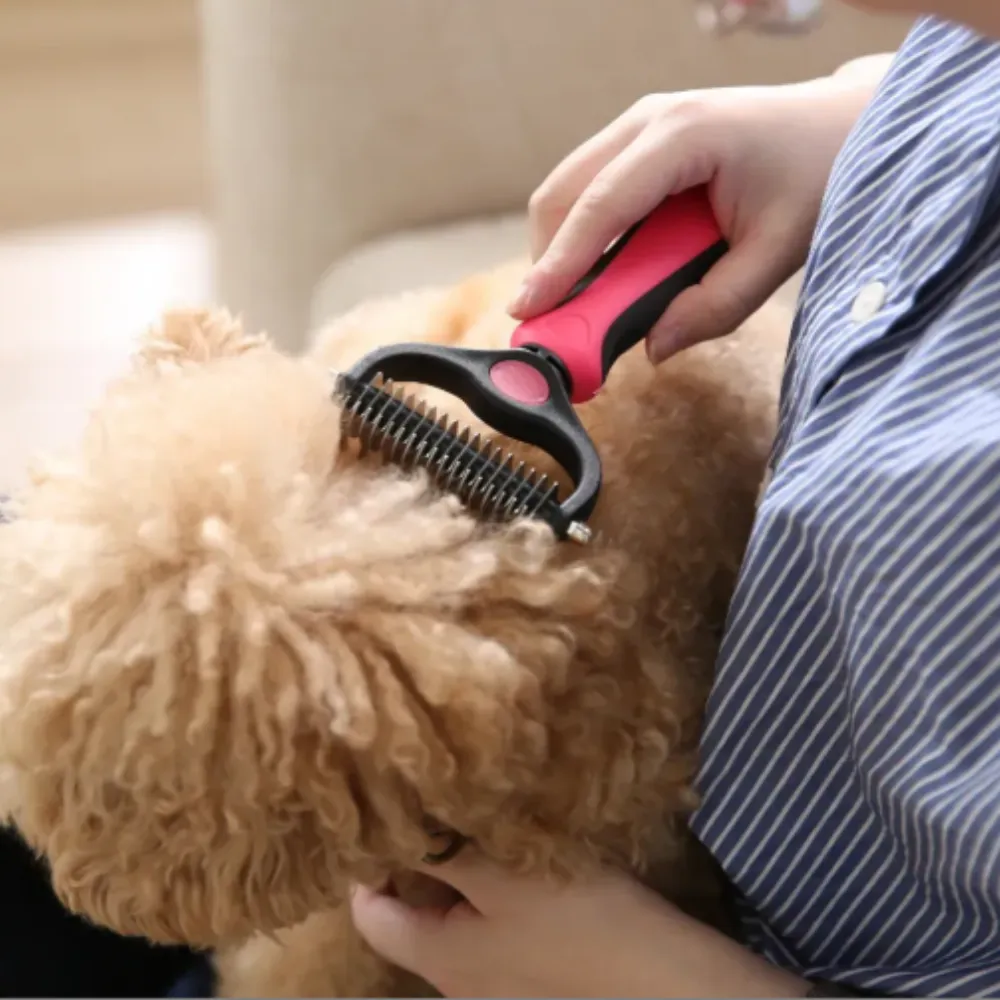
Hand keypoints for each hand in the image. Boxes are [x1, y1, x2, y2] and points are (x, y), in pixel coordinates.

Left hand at [350, 852, 806, 997]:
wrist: (660, 976)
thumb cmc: (576, 919)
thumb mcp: (501, 872)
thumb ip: (440, 850)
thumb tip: (389, 820)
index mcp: (438, 959)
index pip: (369, 915)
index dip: (368, 864)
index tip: (388, 815)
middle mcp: (456, 983)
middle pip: (413, 917)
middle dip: (421, 862)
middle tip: (439, 808)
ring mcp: (496, 985)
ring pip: (456, 921)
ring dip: (462, 876)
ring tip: (480, 826)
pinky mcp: (532, 977)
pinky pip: (492, 931)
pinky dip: (493, 895)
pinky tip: (518, 862)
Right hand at [509, 64, 887, 362]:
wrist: (840, 125)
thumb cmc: (817, 178)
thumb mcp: (777, 254)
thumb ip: (715, 307)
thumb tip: (652, 346)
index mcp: (685, 137)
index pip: (601, 207)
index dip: (559, 263)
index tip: (528, 310)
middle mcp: (649, 120)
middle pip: (562, 193)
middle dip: (548, 260)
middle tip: (554, 320)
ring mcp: (639, 125)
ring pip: (566, 189)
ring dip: (562, 249)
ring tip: (583, 303)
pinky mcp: (638, 141)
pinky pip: (589, 189)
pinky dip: (583, 234)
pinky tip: (606, 271)